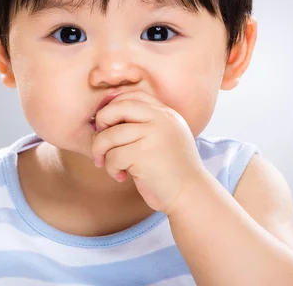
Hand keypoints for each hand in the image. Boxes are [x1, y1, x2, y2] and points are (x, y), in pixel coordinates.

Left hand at [90, 91, 204, 214]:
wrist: (191, 195)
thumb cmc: (170, 170)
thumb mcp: (162, 138)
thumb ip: (143, 124)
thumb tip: (101, 115)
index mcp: (166, 113)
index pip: (132, 96)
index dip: (113, 107)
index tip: (107, 125)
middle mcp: (161, 119)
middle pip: (116, 108)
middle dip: (101, 124)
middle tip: (101, 143)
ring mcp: (153, 134)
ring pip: (109, 135)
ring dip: (101, 152)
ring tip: (109, 165)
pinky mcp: (144, 154)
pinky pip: (113, 156)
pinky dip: (111, 169)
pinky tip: (121, 176)